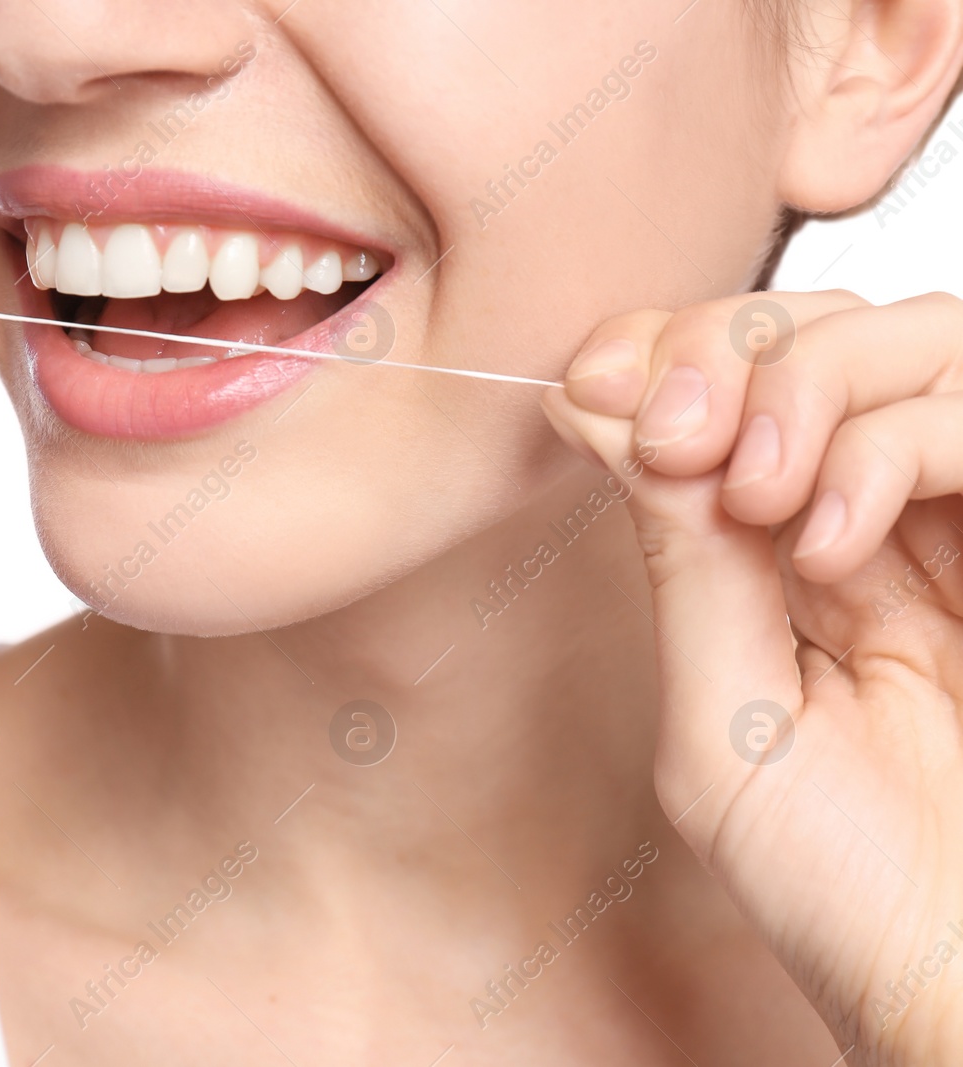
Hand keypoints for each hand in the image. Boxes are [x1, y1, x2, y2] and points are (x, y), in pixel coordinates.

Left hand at [544, 290, 962, 1064]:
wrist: (961, 979)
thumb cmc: (849, 886)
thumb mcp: (725, 722)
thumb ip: (680, 564)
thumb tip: (597, 408)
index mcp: (778, 559)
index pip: (722, 383)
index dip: (660, 351)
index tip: (596, 381)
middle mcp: (873, 520)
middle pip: (813, 331)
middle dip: (728, 349)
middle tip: (676, 429)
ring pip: (910, 341)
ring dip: (806, 384)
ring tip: (755, 494)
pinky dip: (890, 447)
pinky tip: (825, 543)